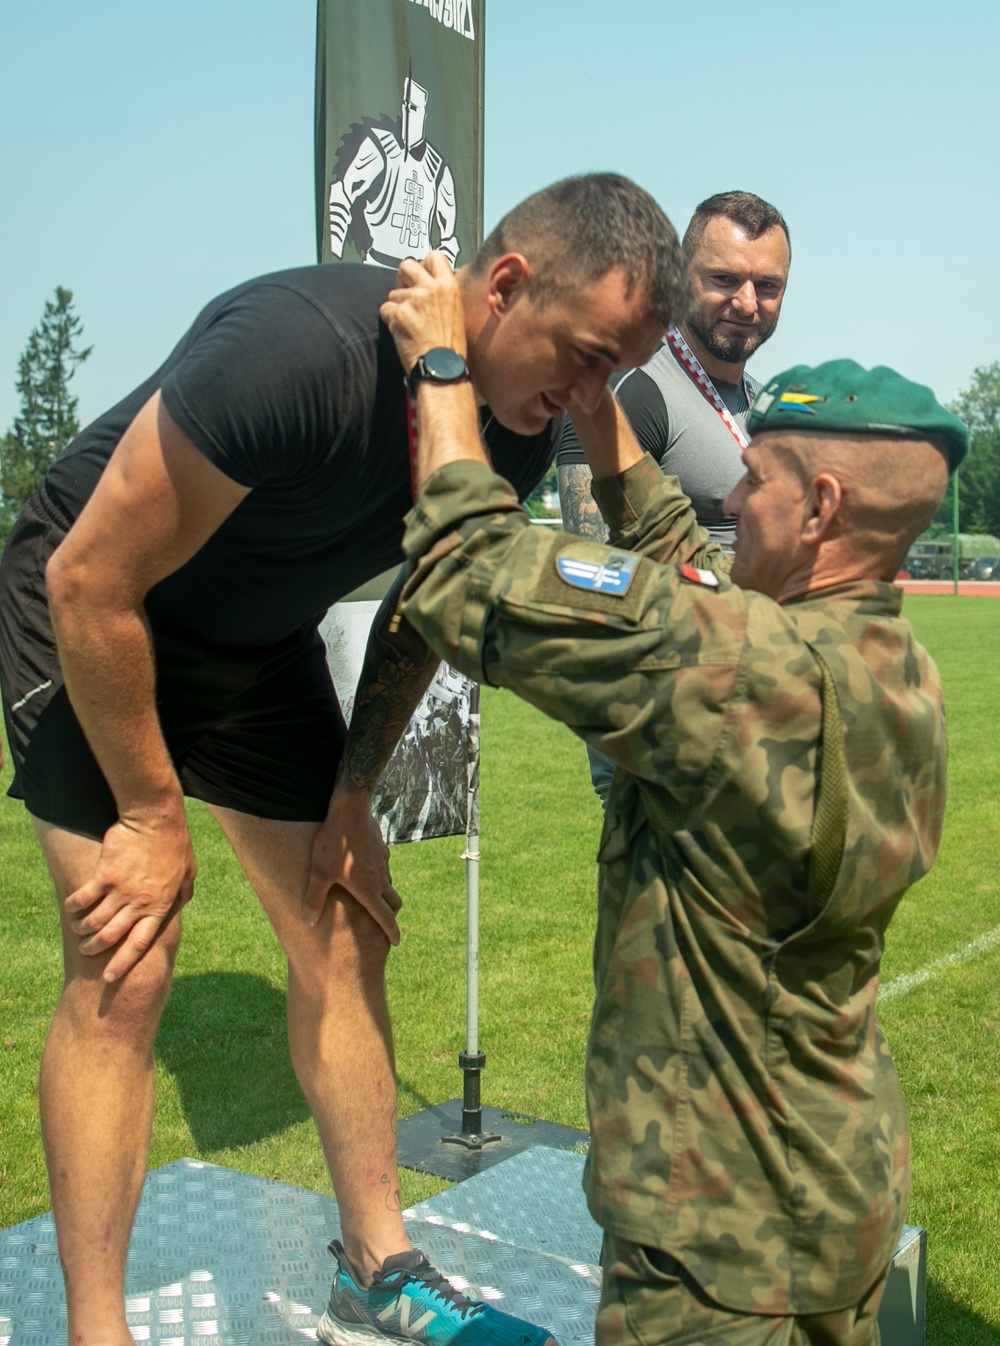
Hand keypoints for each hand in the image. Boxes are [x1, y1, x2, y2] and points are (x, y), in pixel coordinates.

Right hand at [65, 808, 196, 982]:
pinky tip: (70, 908)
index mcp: (160, 906)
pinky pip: (83, 898)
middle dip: (96, 948)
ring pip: (94, 921)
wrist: (155, 818)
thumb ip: (184, 892)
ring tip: (78, 929)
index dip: (122, 964)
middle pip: (111, 937)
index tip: (109, 978)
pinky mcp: (104, 875)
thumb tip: (182, 905)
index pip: (139, 945)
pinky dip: (74, 906)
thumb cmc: (175, 842)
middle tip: (87, 950)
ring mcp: (121, 890)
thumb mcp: (188, 870)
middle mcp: (139, 903)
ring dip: (83, 929)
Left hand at [303, 781, 401, 943]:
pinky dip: (380, 876)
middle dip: (391, 915)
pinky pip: (384, 868)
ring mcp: (383, 863)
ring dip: (385, 894)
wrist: (350, 810)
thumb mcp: (319, 873)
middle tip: (386, 923)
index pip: (385, 917)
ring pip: (389, 884)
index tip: (396, 942)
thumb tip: (308, 923)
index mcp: (368, 890)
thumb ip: (314, 899)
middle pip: (393, 902)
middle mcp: (380, 878)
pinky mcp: (381, 849)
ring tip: (372, 898)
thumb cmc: (333, 843)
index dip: (391, 932)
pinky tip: (366, 871)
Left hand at [380, 252, 466, 378]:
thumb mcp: (455, 311)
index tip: (420, 276)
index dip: (423, 265)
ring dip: (397, 307)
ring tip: (411, 325)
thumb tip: (426, 282)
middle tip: (406, 294)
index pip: (434, 256)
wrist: (442, 369)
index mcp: (449, 286)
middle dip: (402, 278)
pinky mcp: (399, 314)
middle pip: (407, 265)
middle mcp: (431, 288)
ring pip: (394, 293)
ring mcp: (414, 300)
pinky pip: (385, 310)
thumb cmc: (449, 347)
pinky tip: (403, 333)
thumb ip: (442, 292)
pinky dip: (390, 321)